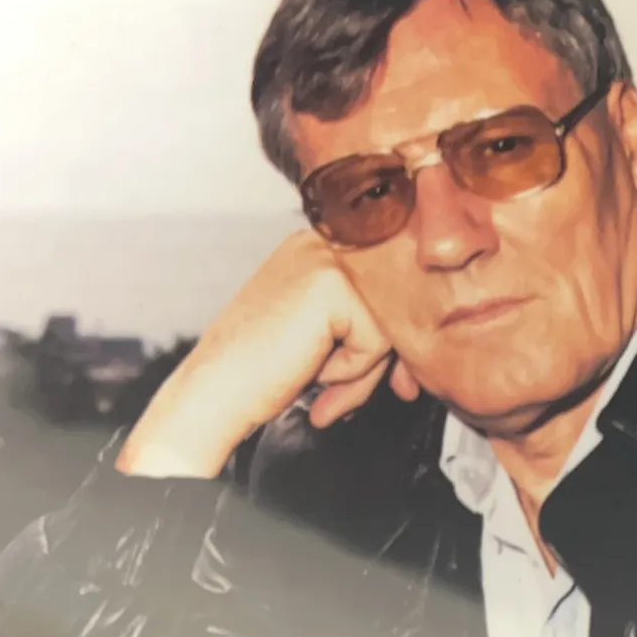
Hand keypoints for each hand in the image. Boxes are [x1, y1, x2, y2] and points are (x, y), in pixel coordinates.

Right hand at [117, 227, 420, 479]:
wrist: (214, 391)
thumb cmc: (261, 372)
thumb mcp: (326, 339)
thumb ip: (368, 330)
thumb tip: (422, 348)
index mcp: (322, 248)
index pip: (387, 289)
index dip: (394, 342)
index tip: (399, 383)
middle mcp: (325, 241)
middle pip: (396, 303)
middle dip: (386, 359)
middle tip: (374, 395)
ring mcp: (327, 257)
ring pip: (391, 322)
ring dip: (363, 368)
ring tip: (318, 379)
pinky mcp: (331, 284)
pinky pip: (376, 339)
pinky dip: (351, 369)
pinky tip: (310, 370)